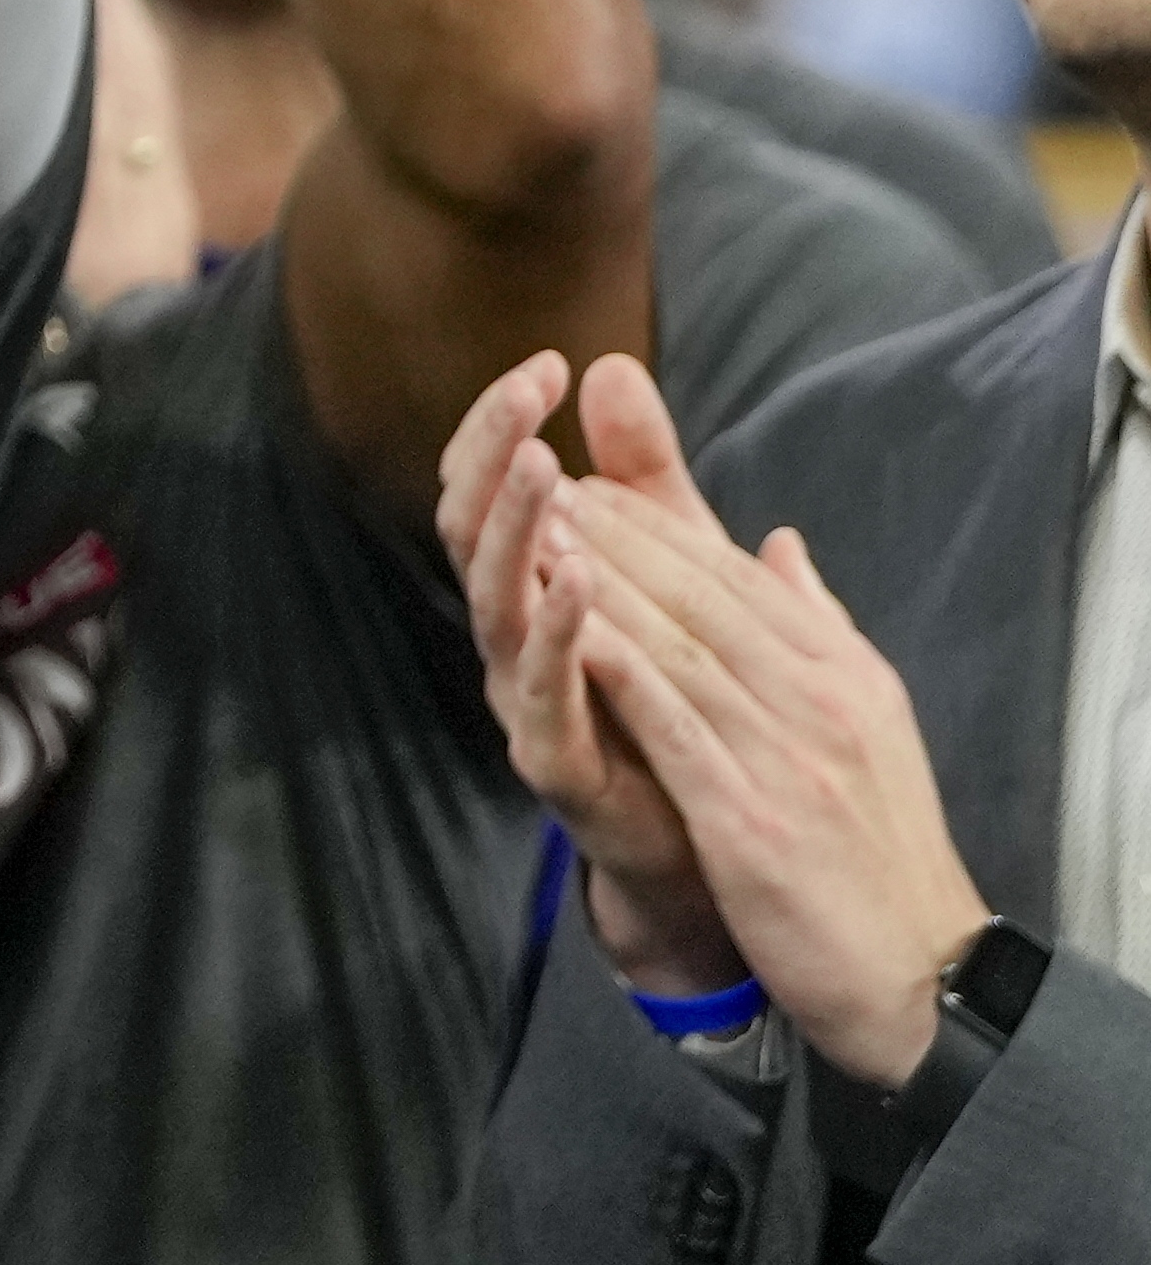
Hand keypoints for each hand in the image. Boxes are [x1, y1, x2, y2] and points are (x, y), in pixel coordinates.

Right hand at [443, 350, 735, 990]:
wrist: (714, 855)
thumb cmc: (680, 708)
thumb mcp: (674, 574)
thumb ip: (646, 483)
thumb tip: (615, 366)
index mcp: (535, 590)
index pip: (491, 490)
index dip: (504, 427)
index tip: (546, 364)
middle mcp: (513, 639)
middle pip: (472, 530)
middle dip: (495, 457)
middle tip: (527, 393)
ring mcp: (527, 700)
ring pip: (495, 604)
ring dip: (515, 533)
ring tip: (546, 469)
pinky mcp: (557, 764)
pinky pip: (542, 695)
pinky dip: (556, 636)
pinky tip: (579, 581)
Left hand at [543, 365, 1000, 1081]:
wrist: (920, 974)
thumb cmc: (878, 850)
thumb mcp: (864, 722)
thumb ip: (816, 629)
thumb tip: (781, 544)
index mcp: (845, 675)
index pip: (739, 578)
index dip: (658, 527)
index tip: (587, 483)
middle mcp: (822, 702)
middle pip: (705, 598)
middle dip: (618, 535)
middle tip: (540, 482)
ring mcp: (789, 759)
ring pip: (683, 648)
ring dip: (605, 584)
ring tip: (536, 530)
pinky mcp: (754, 821)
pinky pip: (676, 730)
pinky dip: (622, 673)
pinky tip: (569, 632)